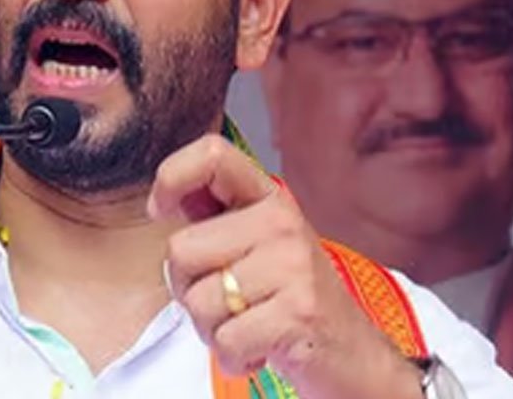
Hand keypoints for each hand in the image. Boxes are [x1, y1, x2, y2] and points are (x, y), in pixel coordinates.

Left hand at [147, 134, 424, 398]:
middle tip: (227, 300)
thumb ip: (214, 221)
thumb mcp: (257, 245)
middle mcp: (281, 222)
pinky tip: (259, 348)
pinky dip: (233, 357)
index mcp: (269, 198)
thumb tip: (165, 198)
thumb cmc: (291, 298)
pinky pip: (224, 339)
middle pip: (180, 250)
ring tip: (247, 325)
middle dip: (188, 289)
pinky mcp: (297, 313)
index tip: (161, 209)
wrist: (351, 351)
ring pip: (198, 302)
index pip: (212, 154)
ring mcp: (292, 266)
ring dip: (211, 329)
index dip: (171, 177)